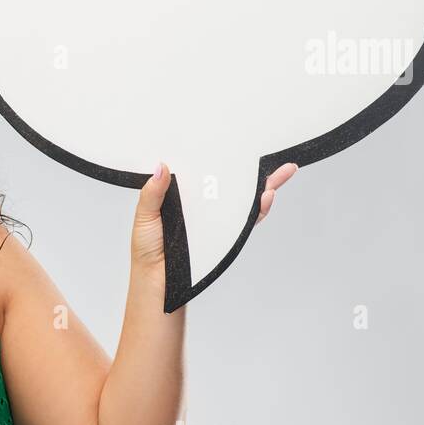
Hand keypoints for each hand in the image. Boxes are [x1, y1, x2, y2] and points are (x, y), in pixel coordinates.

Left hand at [131, 161, 299, 269]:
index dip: (221, 160)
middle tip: (274, 157)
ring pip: (246, 200)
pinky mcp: (224, 236)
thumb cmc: (147, 249)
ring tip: (279, 174)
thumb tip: (162, 166)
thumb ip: (152, 193)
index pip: (206, 173)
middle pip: (233, 184)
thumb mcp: (145, 215)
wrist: (157, 281)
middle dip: (255, 171)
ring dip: (265, 187)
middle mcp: (205, 206)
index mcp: (185, 196)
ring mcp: (216, 221)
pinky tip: (266, 197)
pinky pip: (246, 221)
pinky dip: (259, 209)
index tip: (236, 143)